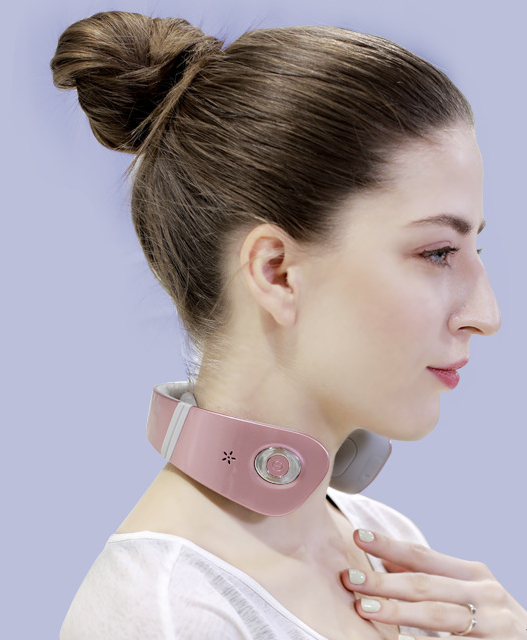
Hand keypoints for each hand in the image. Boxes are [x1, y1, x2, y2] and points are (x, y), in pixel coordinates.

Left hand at [340, 529, 526, 638]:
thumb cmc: (493, 619)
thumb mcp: (468, 592)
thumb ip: (431, 577)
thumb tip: (386, 560)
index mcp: (474, 574)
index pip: (423, 556)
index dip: (390, 546)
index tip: (359, 535)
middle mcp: (485, 595)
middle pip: (425, 585)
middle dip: (385, 582)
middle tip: (352, 579)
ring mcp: (494, 626)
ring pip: (437, 616)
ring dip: (398, 612)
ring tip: (365, 609)